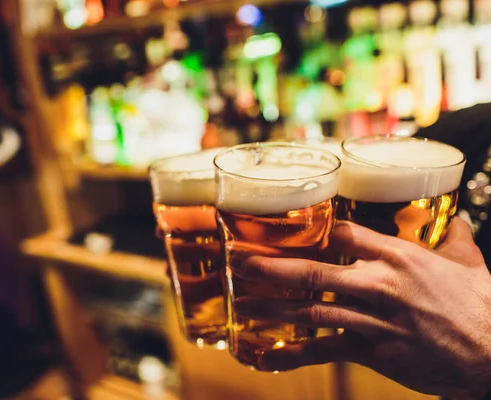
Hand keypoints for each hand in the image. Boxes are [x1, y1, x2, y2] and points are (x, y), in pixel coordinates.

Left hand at [231, 219, 490, 399]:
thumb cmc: (481, 305)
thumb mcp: (467, 261)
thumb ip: (453, 236)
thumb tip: (456, 219)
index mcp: (398, 255)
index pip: (339, 233)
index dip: (305, 230)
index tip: (278, 228)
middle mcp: (379, 283)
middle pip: (312, 270)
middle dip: (270, 265)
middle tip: (238, 260)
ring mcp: (373, 319)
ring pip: (310, 310)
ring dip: (270, 307)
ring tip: (240, 302)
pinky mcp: (373, 351)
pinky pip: (325, 351)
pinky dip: (294, 354)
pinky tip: (268, 356)